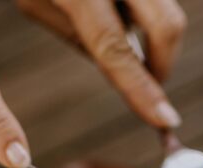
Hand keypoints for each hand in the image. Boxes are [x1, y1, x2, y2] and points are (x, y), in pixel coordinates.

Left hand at [15, 0, 184, 128]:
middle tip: (149, 81)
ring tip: (113, 25)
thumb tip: (121, 66)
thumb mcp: (35, 2)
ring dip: (151, 31)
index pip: (117, 51)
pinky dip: (143, 9)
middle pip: (167, 25)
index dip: (143, 91)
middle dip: (164, 61)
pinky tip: (113, 6)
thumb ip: (80, 36)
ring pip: (166, 9)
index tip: (166, 121)